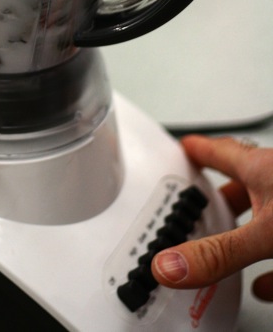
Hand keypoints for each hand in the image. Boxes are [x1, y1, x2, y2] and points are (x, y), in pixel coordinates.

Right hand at [152, 134, 272, 299]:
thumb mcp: (266, 234)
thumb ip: (218, 252)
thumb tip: (169, 264)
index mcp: (261, 168)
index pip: (218, 150)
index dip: (195, 150)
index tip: (181, 148)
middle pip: (240, 183)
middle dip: (217, 198)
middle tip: (196, 207)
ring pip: (262, 213)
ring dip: (243, 231)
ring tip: (225, 248)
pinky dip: (267, 262)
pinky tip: (264, 284)